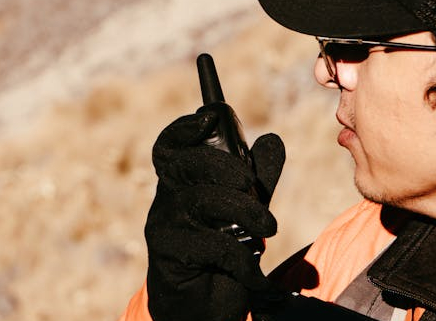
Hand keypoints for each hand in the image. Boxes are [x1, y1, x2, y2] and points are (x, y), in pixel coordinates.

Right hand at [145, 110, 284, 320]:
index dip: (184, 128)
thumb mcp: (244, 211)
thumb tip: (272, 138)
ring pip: (201, 201)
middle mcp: (167, 200)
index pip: (170, 147)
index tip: (210, 116)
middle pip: (184, 164)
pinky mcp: (170, 256)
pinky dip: (242, 259)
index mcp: (182, 184)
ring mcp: (164, 227)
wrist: (200, 309)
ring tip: (269, 227)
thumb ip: (257, 178)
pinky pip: (211, 244)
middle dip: (223, 166)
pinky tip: (255, 274)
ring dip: (244, 210)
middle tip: (251, 184)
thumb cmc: (219, 256)